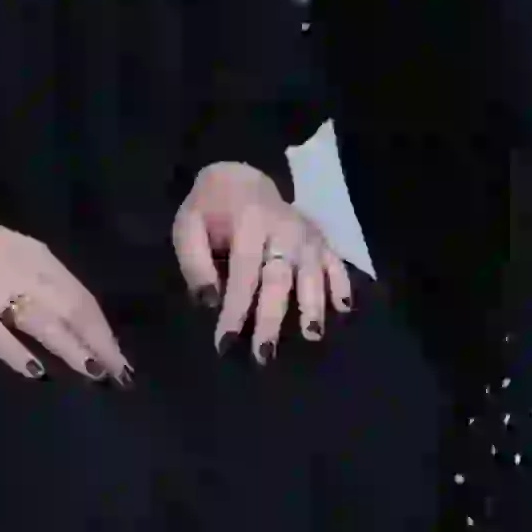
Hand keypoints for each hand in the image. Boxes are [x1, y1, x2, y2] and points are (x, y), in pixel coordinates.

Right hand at [0, 211, 131, 382]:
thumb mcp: (8, 256)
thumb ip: (36, 282)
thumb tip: (68, 317)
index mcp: (36, 258)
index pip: (80, 297)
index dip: (102, 329)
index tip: (120, 357)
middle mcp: (23, 273)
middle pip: (71, 311)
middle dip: (98, 343)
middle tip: (119, 375)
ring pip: (43, 321)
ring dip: (71, 347)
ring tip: (93, 373)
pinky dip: (17, 352)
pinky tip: (35, 371)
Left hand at [168, 161, 357, 357]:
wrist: (241, 178)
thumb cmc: (211, 210)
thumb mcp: (188, 227)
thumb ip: (195, 262)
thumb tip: (209, 302)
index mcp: (249, 222)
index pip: (243, 271)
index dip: (235, 308)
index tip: (224, 343)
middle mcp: (284, 228)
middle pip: (279, 277)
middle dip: (272, 317)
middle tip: (265, 354)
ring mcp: (306, 234)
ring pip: (311, 273)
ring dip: (313, 305)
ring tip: (312, 335)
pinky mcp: (321, 239)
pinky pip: (335, 262)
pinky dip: (341, 284)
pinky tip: (344, 309)